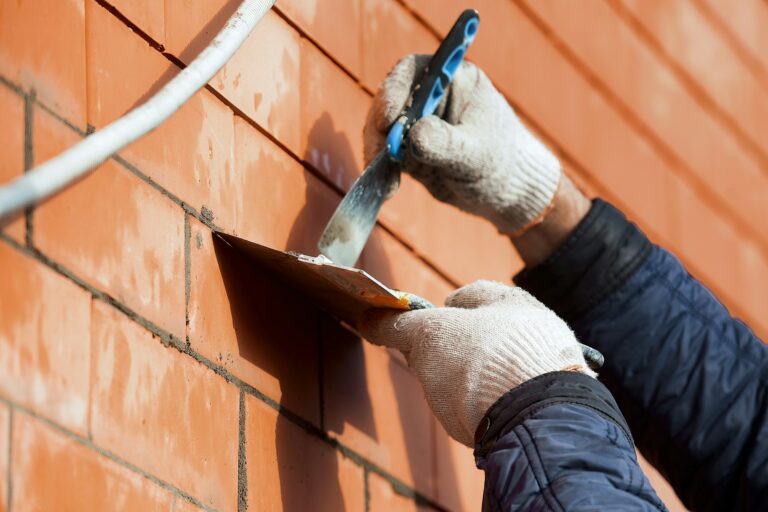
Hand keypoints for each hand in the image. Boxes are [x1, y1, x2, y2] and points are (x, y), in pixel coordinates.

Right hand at [358, 280, 594, 446]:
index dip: (440, 310)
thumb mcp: (427, 336)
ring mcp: (548, 366)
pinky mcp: (554, 402)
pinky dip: (496, 405)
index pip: (467, 295)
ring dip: (476, 380)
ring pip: (500, 367)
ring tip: (458, 399)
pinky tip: (484, 417)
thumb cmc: (481, 362)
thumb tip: (370, 318)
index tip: (421, 328)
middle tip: (433, 368)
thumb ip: (399, 326)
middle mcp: (534, 328)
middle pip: (484, 333)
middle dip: (457, 350)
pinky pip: (516, 397)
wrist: (534, 416)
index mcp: (507, 298)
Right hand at [364, 54, 561, 234]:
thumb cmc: (501, 162)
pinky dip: (381, 170)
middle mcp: (430, 97)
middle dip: (380, 129)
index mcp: (454, 80)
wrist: (505, 192)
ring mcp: (416, 123)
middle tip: (380, 157)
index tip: (388, 118)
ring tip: (388, 184)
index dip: (394, 89)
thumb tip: (413, 135)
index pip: (414, 71)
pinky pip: (384, 155)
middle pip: (390, 101)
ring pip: (381, 130)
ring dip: (377, 153)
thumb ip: (445, 143)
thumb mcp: (476, 153)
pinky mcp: (408, 149)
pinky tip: (387, 189)